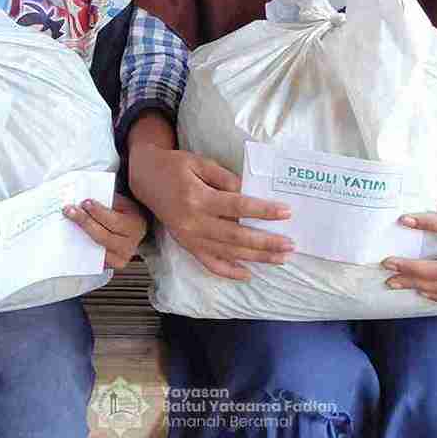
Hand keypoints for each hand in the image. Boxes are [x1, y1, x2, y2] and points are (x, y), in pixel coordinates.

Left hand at [65, 192, 149, 268]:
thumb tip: (85, 200)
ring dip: (79, 237)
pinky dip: (81, 249)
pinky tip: (70, 238)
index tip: (85, 202)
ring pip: (96, 250)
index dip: (98, 212)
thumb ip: (107, 202)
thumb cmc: (125, 214)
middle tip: (69, 211)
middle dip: (84, 222)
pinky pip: (92, 259)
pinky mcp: (108, 266)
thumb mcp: (122, 204)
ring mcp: (119, 259)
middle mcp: (128, 246)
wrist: (132, 230)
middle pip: (103, 237)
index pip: (114, 221)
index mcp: (135, 226)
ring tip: (67, 223)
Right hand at [127, 114, 293, 281]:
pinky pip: (209, 263)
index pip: (237, 206)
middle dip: (266, 242)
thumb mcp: (200, 163)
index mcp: (198, 198)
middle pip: (236, 236)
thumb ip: (225, 178)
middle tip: (290, 244)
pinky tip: (248, 274)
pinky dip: (228, 271)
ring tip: (280, 258)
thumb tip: (250, 192)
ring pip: (228, 253)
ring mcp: (189, 237)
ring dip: (256, 258)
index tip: (286, 212)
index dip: (263, 211)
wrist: (145, 179)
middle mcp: (193, 222)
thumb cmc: (175, 167)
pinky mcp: (186, 245)